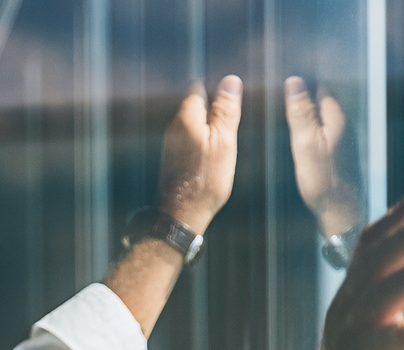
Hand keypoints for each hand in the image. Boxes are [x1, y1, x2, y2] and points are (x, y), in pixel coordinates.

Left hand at [157, 75, 242, 233]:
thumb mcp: (224, 142)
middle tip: (232, 126)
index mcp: (187, 116)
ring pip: (195, 124)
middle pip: (197, 105)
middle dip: (214, 110)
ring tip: (224, 145)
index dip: (216, 89)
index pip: (199, 86)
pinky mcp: (174, 158)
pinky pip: (192, 140)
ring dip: (210, 129)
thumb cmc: (205, 179)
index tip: (231, 101)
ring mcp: (172, 142)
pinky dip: (204, 143)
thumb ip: (226, 111)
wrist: (182, 214)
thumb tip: (230, 80)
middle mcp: (175, 126)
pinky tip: (213, 159)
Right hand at [285, 76, 360, 238]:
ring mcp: (346, 141)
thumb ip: (301, 113)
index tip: (288, 76)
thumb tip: (294, 81)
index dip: (306, 81)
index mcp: (337, 118)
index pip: (322, 87)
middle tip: (286, 91)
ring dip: (311, 113)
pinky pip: (327, 133)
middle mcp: (346, 125)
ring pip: (326, 118)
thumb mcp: (305, 144)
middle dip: (309, 95)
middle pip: (325, 101)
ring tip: (291, 110)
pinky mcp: (343, 155)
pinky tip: (304, 137)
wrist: (342, 213)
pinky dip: (315, 129)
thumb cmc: (322, 179)